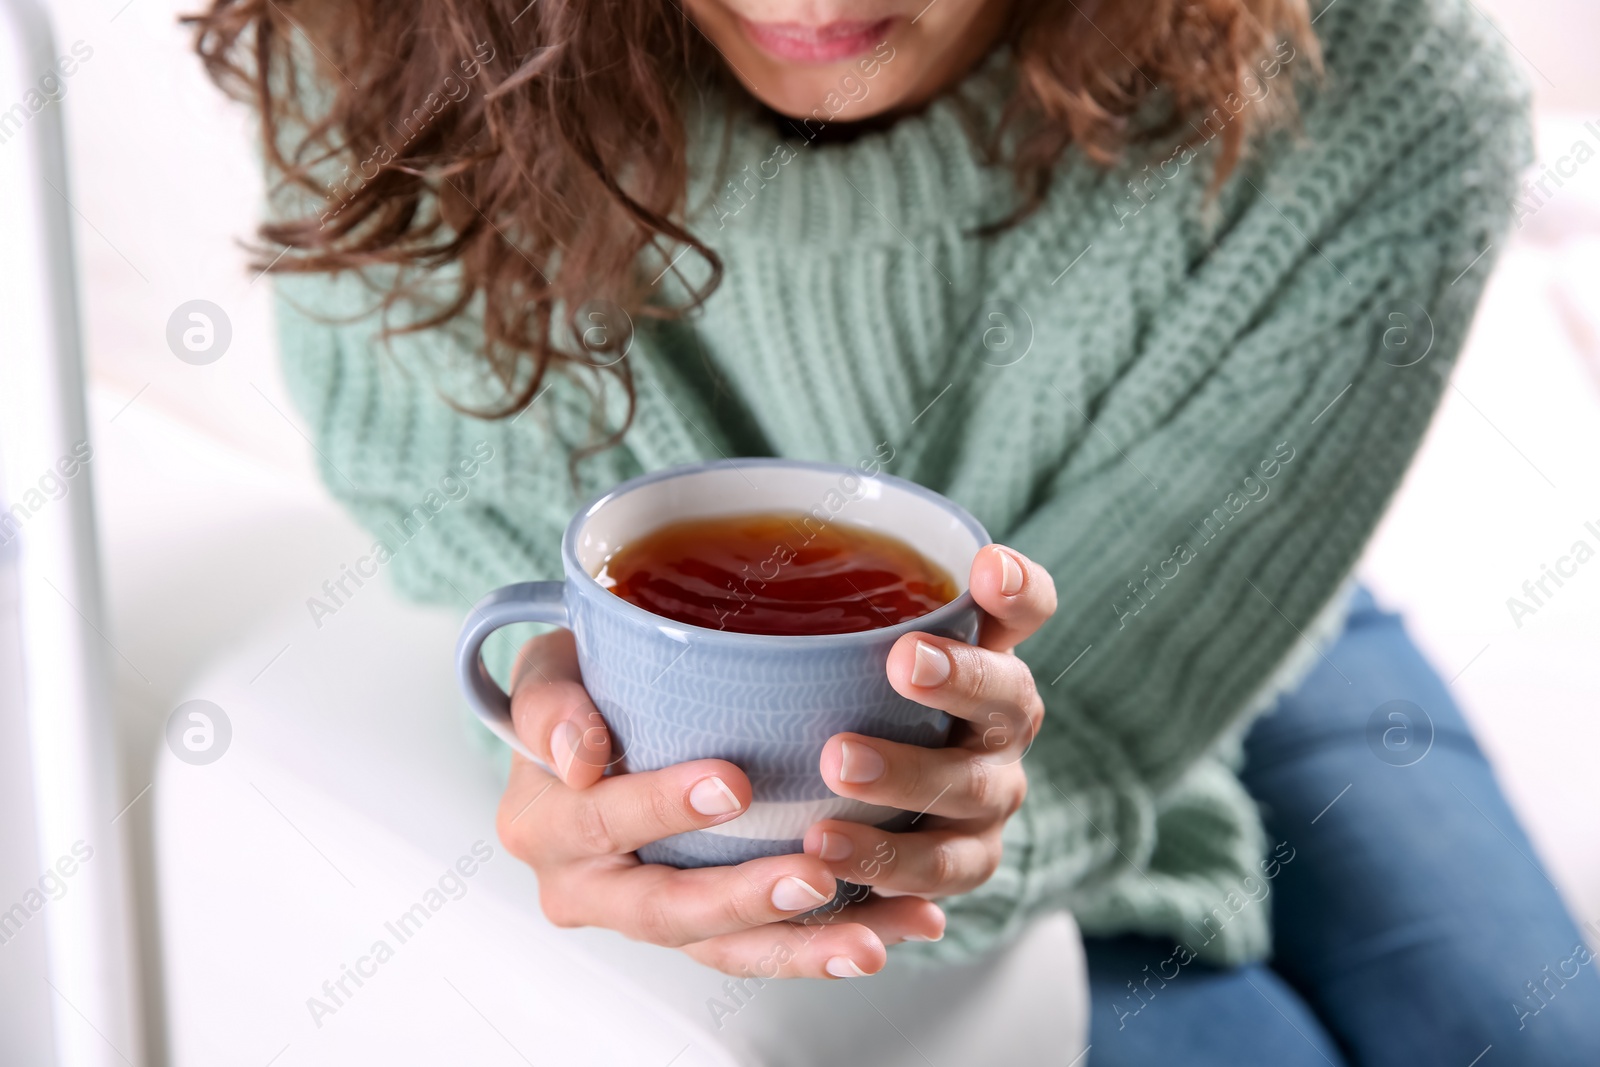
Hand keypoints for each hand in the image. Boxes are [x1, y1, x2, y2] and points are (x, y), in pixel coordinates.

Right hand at [492, 542, 1052, 979]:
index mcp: (544, 824)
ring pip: (724, 948)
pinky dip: (830, 946)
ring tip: (869, 939)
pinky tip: (893, 932)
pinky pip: (765, 949)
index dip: (660, 806)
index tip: (733, 784)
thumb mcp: (548, 672)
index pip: (601, 818)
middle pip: (665, 908)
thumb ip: (550, 701)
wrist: (588, 741)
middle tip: (815, 874)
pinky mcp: (703, 931)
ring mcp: (647, 917)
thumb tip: (578, 755)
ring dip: (802, 947)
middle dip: (743, 897)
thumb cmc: (577, 692)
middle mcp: (585, 886)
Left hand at [802, 544, 1054, 901]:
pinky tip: (830, 854)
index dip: (1017, 588)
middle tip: (903, 662)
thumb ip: (778, 607)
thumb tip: (633, 577)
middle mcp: (999, 723)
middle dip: (961, 678)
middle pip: (1008, 697)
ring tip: (836, 765)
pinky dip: (891, 865)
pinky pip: (940, 872)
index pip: (1023, 608)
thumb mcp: (814, 644)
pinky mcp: (964, 862)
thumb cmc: (832, 699)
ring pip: (970, 791)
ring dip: (910, 777)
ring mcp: (988, 796)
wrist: (853, 807)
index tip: (986, 564)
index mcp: (980, 654)